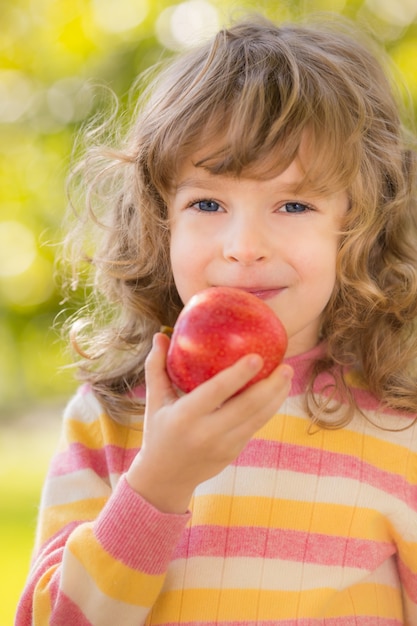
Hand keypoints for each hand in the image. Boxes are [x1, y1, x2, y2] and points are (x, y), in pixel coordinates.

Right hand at [126, 332, 292, 513]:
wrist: (164, 479)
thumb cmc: (158, 432)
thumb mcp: (153, 401)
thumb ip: (156, 367)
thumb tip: (160, 335)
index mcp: (185, 416)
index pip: (216, 392)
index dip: (238, 375)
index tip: (257, 357)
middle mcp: (206, 432)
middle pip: (247, 407)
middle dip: (270, 386)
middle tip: (285, 365)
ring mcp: (223, 445)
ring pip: (257, 419)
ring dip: (276, 397)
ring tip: (287, 375)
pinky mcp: (233, 452)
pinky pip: (255, 427)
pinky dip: (268, 409)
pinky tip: (276, 393)